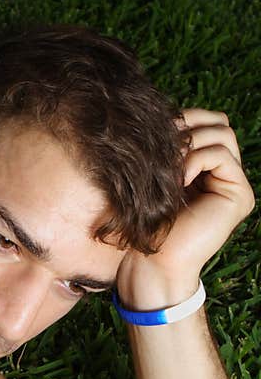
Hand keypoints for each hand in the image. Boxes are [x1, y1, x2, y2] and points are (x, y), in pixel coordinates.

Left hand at [115, 108, 255, 309]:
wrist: (148, 264)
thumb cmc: (138, 226)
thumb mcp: (146, 180)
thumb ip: (160, 151)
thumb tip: (156, 114)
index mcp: (201, 168)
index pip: (203, 122)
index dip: (179, 119)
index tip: (151, 133)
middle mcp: (221, 174)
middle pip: (218, 121)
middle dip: (187, 123)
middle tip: (160, 143)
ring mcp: (233, 184)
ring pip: (223, 133)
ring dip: (189, 141)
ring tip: (167, 165)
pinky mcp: (239, 196)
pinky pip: (222, 155)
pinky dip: (195, 159)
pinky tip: (177, 179)